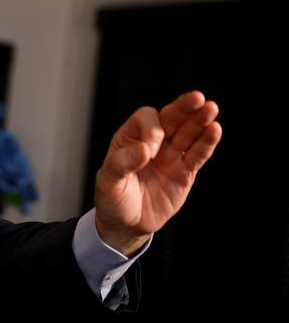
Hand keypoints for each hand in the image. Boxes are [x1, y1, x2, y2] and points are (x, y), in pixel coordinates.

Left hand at [94, 91, 221, 255]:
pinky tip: (215, 130)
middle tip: (197, 97)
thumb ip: (122, 164)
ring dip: (200, 121)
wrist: (126, 224)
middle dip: (183, 108)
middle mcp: (153, 143)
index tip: (148, 152)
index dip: (151, 129)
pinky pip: (197, 155)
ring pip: (188, 133)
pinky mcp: (185, 172)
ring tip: (211, 108)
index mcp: (130, 138)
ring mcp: (171, 156)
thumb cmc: (113, 199)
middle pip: (171, 118)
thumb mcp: (108, 182)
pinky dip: (206, 143)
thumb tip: (144, 150)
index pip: (146, 119)